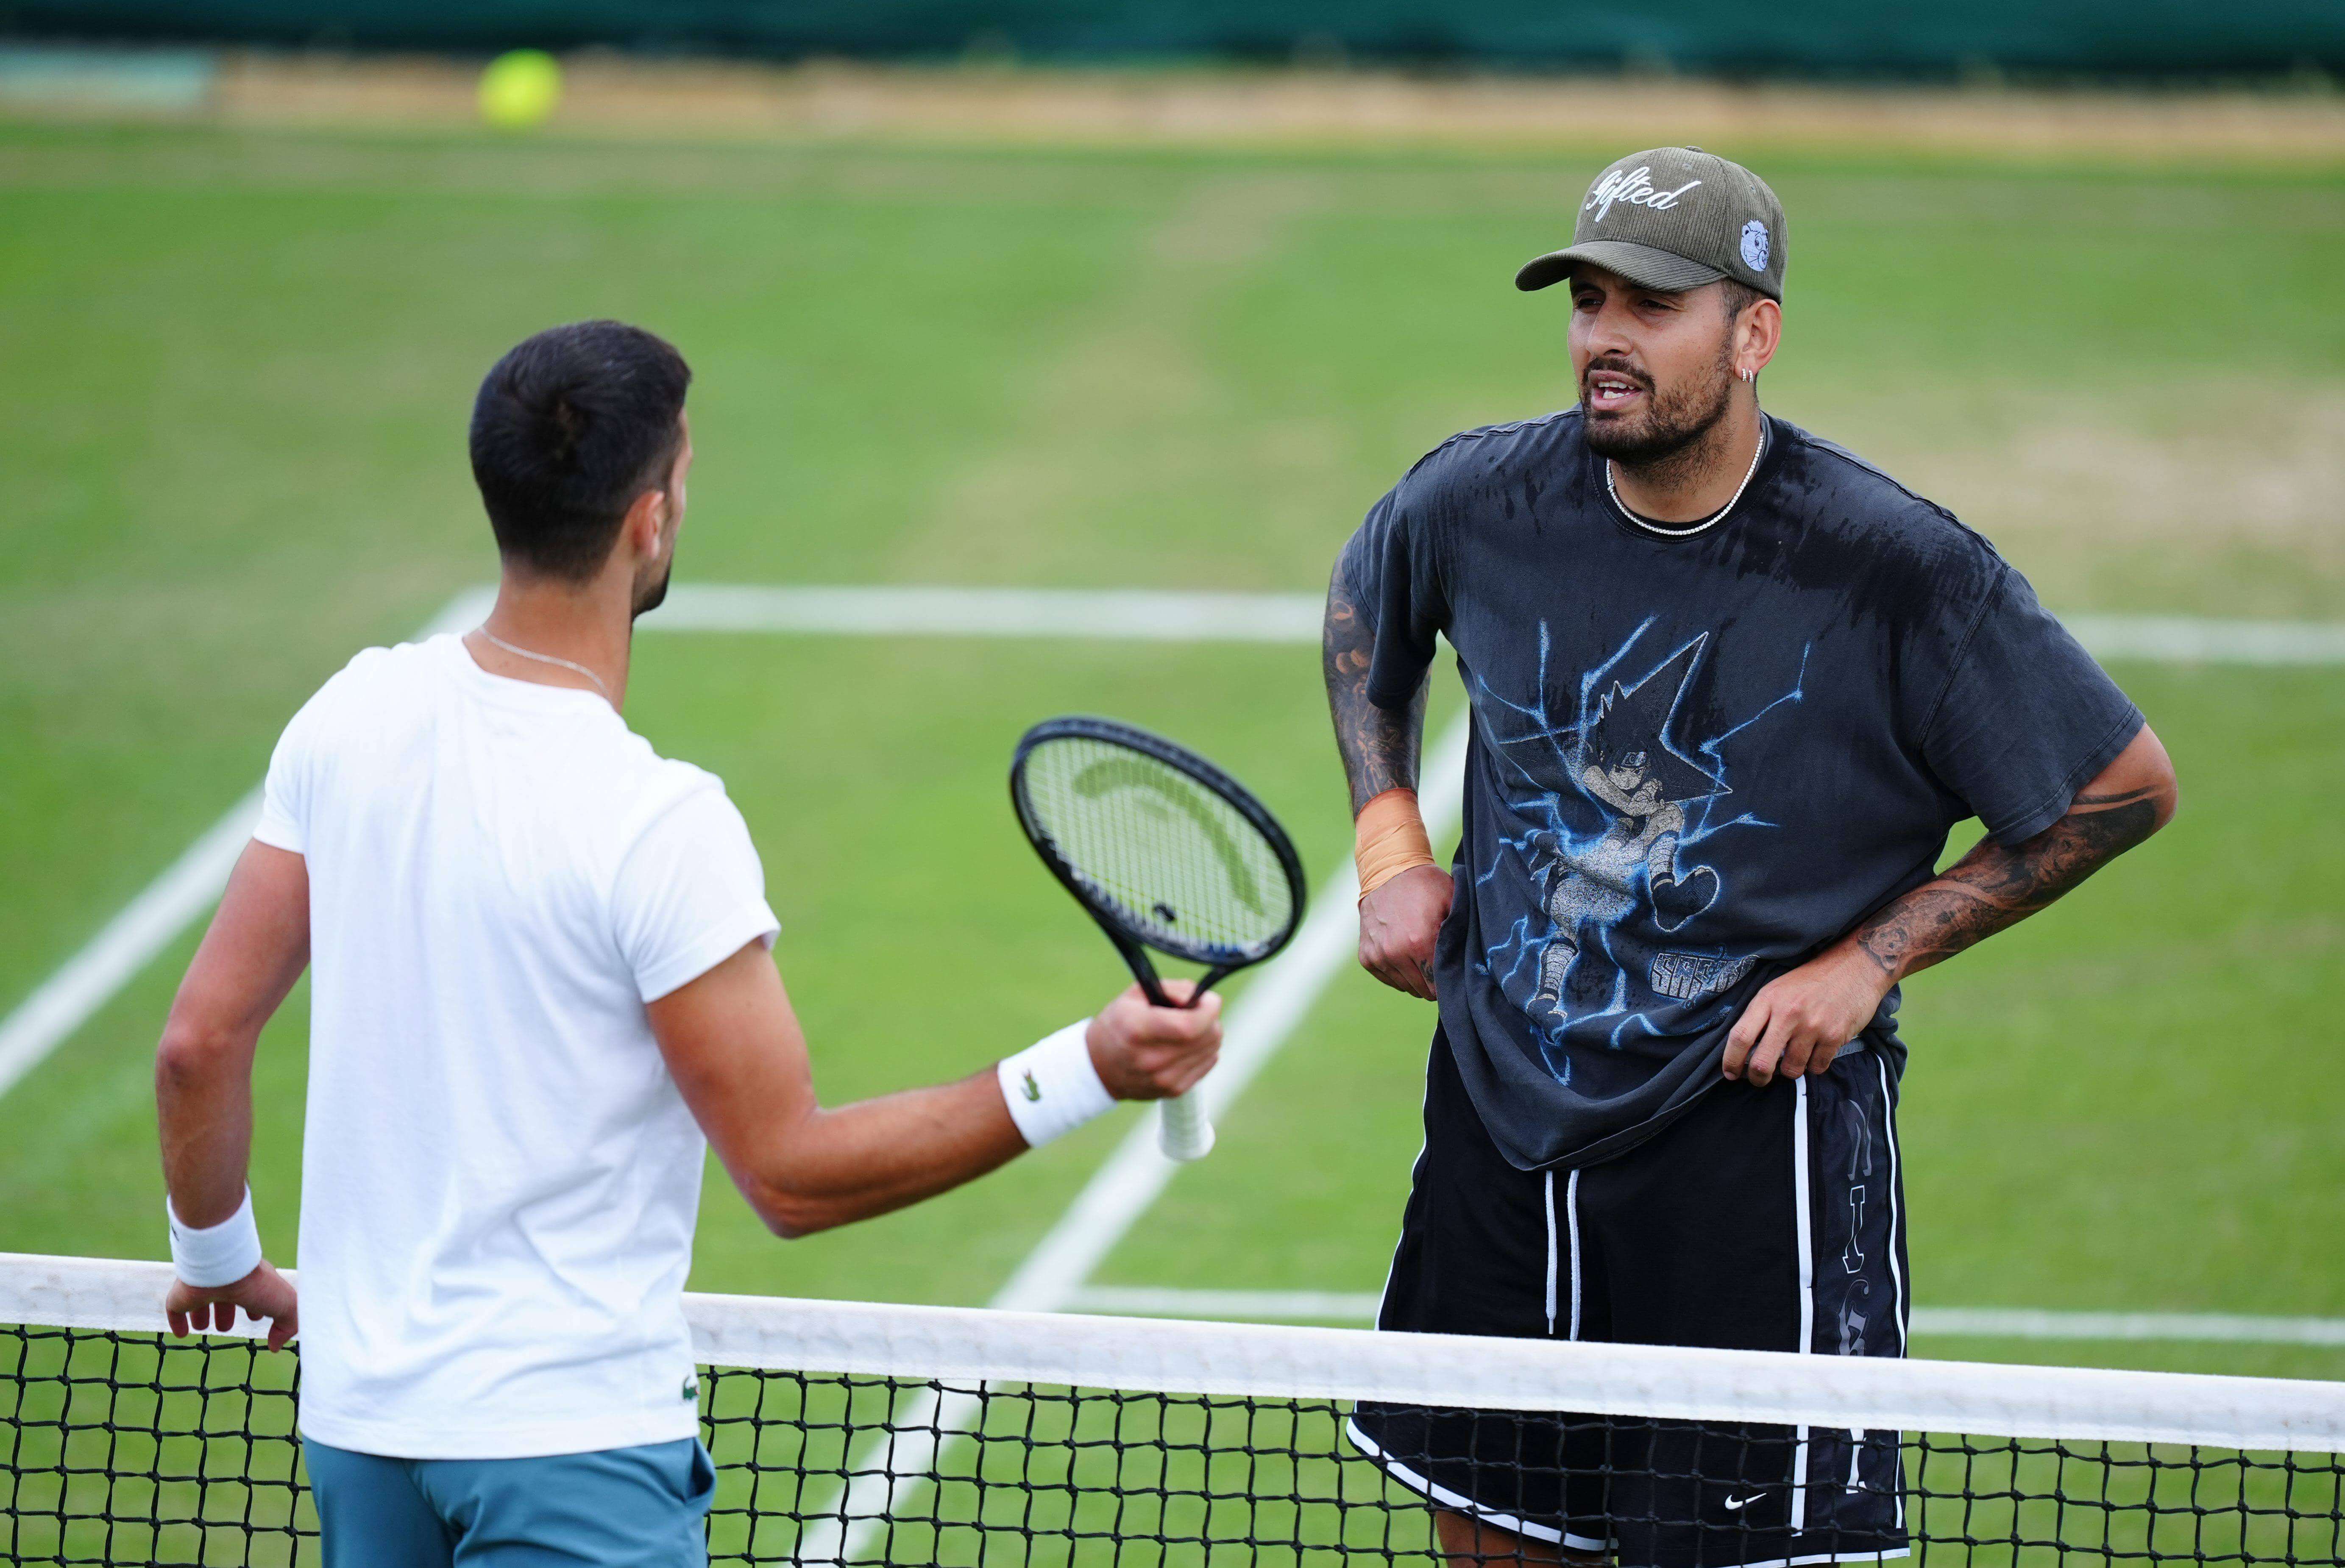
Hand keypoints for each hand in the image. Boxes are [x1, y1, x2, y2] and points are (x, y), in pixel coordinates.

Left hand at [164, 1260, 297, 1351]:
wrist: (223, 1268)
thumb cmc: (257, 1285)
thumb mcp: (286, 1306)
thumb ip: (288, 1326)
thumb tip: (275, 1346)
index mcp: (252, 1281)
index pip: (254, 1293)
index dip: (255, 1307)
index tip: (255, 1318)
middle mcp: (226, 1281)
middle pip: (226, 1297)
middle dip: (226, 1312)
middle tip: (224, 1327)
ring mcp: (203, 1287)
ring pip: (201, 1301)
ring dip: (201, 1314)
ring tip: (201, 1327)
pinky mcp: (182, 1294)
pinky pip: (176, 1308)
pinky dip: (177, 1321)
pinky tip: (180, 1333)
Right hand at [1085, 981, 1223, 1100]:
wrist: (1099, 1066)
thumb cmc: (1119, 1023)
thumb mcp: (1135, 994)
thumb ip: (1173, 989)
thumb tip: (1202, 998)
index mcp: (1138, 1030)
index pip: (1190, 1025)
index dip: (1208, 1009)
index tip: (1209, 999)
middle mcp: (1152, 1059)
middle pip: (1207, 1036)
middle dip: (1209, 1018)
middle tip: (1196, 1011)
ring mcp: (1164, 1079)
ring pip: (1212, 1050)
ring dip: (1208, 1034)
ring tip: (1189, 1028)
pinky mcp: (1174, 1090)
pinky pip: (1208, 1063)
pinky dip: (1204, 1050)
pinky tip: (1186, 1045)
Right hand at [1358, 863, 1450, 999]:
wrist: (1388, 870)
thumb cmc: (1426, 886)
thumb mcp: (1452, 903)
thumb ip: (1461, 935)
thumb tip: (1473, 965)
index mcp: (1419, 942)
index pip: (1438, 986)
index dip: (1447, 981)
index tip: (1451, 970)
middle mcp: (1395, 953)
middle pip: (1422, 990)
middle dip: (1433, 981)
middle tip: (1437, 961)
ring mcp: (1378, 955)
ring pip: (1405, 987)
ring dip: (1415, 977)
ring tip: (1421, 955)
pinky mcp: (1366, 956)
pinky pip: (1388, 978)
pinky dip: (1398, 971)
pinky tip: (1405, 953)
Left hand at [1722, 944, 1890, 1086]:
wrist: (1854, 967)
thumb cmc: (1810, 981)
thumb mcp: (1777, 989)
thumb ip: (1760, 1015)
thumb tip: (1742, 1050)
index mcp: (1768, 999)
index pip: (1740, 1037)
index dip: (1730, 1060)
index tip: (1729, 1073)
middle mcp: (1788, 1014)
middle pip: (1762, 1063)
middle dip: (1757, 1078)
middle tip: (1758, 1079)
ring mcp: (1812, 1026)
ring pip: (1791, 1070)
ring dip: (1790, 1071)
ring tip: (1793, 1057)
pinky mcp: (1834, 1036)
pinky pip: (1817, 1068)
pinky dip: (1813, 1066)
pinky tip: (1815, 1051)